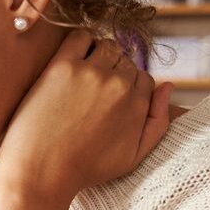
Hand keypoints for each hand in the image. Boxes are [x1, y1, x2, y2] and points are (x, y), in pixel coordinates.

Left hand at [0, 30, 172, 200]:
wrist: (40, 173)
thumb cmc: (85, 169)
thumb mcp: (133, 156)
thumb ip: (158, 122)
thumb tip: (168, 85)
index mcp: (138, 104)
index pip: (144, 78)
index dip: (128, 87)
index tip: (109, 100)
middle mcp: (119, 84)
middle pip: (126, 61)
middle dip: (114, 72)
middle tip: (92, 91)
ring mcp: (90, 73)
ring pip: (106, 46)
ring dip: (98, 55)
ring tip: (82, 76)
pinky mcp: (61, 67)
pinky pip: (79, 36)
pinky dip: (80, 42)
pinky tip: (71, 60)